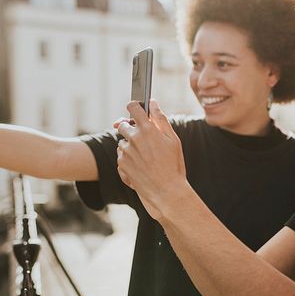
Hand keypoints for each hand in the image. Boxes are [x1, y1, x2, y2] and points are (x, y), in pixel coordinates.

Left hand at [116, 100, 188, 221]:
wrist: (166, 192)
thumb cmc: (173, 166)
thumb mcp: (173, 140)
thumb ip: (161, 119)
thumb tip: (153, 103)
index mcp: (147, 129)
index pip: (133, 107)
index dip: (133, 106)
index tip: (134, 108)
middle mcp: (134, 139)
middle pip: (123, 125)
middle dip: (130, 128)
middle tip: (143, 139)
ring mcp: (125, 152)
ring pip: (122, 142)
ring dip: (130, 146)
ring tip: (146, 158)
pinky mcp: (121, 164)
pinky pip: (121, 156)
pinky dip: (128, 159)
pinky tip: (141, 167)